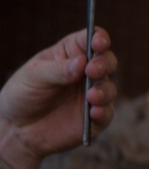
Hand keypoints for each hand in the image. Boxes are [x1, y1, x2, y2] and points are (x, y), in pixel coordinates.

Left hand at [0, 28, 117, 168]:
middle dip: (104, 64)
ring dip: (104, 90)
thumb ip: (58, 70)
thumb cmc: (23, 94)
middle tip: (93, 70)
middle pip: (107, 61)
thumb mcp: (34, 76)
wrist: (18, 129)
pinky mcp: (96, 117)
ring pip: (109, 87)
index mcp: (72, 54)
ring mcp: (93, 94)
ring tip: (91, 96)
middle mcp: (87, 73)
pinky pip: (107, 113)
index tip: (98, 42)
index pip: (91, 40)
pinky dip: (103, 112)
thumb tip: (82, 62)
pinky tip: (94, 112)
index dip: (99, 38)